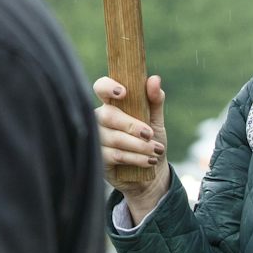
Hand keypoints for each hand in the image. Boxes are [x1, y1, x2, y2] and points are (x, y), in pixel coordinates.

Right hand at [95, 74, 167, 221]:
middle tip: (149, 134)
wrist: (150, 173)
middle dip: (131, 125)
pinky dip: (135, 158)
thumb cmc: (150, 141)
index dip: (107, 87)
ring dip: (138, 145)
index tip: (123, 92)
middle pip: (108, 115)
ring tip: (156, 151)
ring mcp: (97, 138)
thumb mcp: (155, 120)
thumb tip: (154, 79)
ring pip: (113, 137)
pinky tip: (148, 161)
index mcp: (113, 104)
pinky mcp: (98, 157)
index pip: (101, 88)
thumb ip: (154, 100)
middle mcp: (100, 118)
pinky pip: (115, 155)